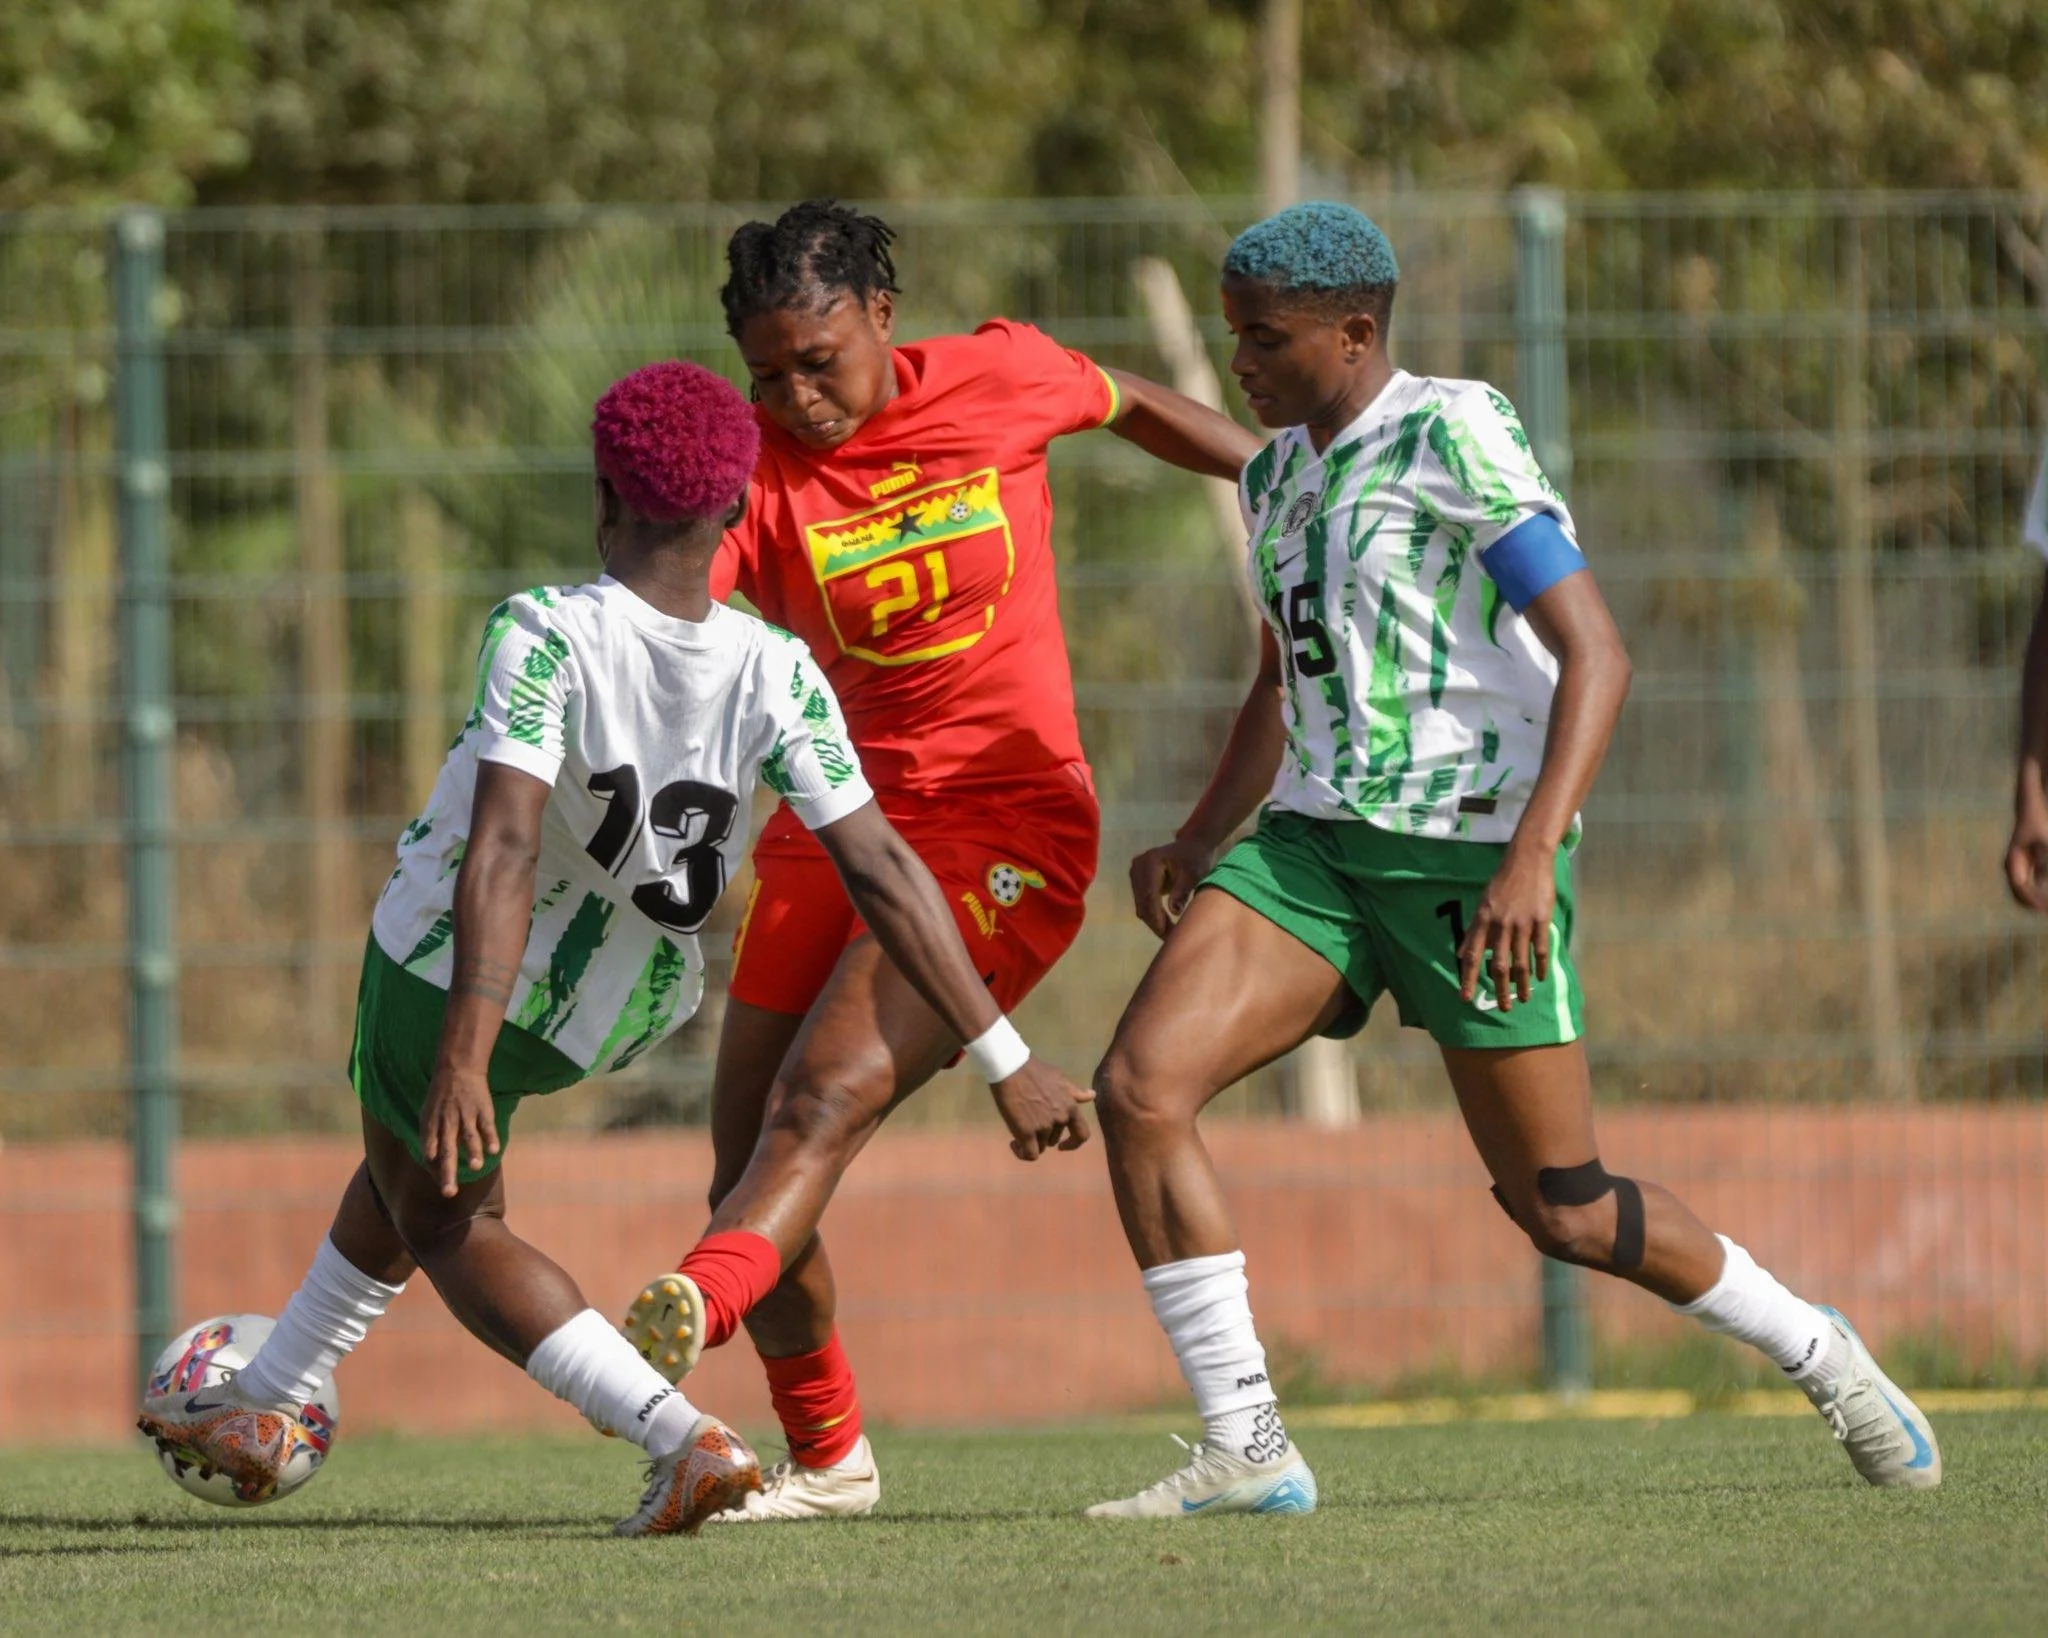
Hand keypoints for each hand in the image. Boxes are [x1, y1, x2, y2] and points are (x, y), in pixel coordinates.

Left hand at [420, 1064, 498, 1196]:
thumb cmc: (440, 1096)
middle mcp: (447, 1122)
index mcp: (431, 1125)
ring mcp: (465, 1115)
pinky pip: (487, 1126)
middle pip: (446, 1151)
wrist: (457, 1068)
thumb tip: (430, 1160)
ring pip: (469, 1137)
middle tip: (448, 1193)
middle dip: (447, 1173)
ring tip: (476, 1167)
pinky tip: (494, 1150)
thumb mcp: (426, 1114)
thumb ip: (429, 1137)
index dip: (432, 1167)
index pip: (429, 1150)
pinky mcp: (482, 1110)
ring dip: (472, 1152)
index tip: (439, 1183)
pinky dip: (491, 1137)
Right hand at [989, 1058, 1094, 1160]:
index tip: (1063, 1145)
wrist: (1011, 1068)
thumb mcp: (1060, 1079)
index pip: (1082, 1134)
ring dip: (1031, 1140)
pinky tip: (1014, 1143)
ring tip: (1018, 1126)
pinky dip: (1022, 1153)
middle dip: (1043, 1134)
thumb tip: (1092, 1095)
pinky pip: (1030, 1154)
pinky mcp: (1026, 1133)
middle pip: (1054, 1139)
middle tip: (1029, 1122)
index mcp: (1070, 1107)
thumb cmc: (1034, 1070)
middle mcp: (1060, 1119)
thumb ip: (1075, 1093)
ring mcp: (1044, 1127)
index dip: (1074, 1143)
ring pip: (1041, 1146)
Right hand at [1129, 833, 1216, 938]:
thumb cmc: (1195, 858)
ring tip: (1170, 933)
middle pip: (1142, 901)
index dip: (1156, 915)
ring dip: (1153, 920)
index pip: (1149, 894)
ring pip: (1140, 905)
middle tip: (1170, 938)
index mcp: (1151, 862)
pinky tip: (1165, 924)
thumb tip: (1174, 911)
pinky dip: (1152, 914)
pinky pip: (1142, 902)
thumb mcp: (1194, 873)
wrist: (1191, 846)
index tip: (1166, 933)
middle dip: (1155, 922)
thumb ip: (1183, 890)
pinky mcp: (1137, 881)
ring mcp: (1135, 873)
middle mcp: (1138, 866)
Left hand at [1458, 844, 1556, 1011]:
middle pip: (1498, 965)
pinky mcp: (1541, 920)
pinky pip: (1540, 949)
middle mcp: (1500, 924)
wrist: (1527, 859)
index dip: (1467, 979)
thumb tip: (1462, 954)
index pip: (1471, 956)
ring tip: (1523, 999)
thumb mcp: (1482, 904)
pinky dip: (1540, 966)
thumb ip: (1474, 931)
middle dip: (1499, 990)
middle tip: (1503, 1008)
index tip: (1464, 998)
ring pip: (1521, 962)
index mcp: (1483, 920)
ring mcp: (1522, 923)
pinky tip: (1540, 978)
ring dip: (1522, 984)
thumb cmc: (1503, 882)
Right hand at [2007, 806, 2047, 912]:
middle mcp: (2011, 867)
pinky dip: (2035, 894)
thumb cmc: (2038, 825)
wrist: (2030, 812)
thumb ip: (2045, 862)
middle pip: (2017, 893)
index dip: (2031, 899)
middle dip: (2032, 905)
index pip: (2020, 886)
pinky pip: (2026, 886)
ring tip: (2045, 909)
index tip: (2044, 908)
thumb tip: (2044, 882)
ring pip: (2020, 892)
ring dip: (2032, 902)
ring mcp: (2016, 868)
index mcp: (2013, 862)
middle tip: (2047, 912)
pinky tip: (2044, 899)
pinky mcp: (2023, 867)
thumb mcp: (2045, 842)